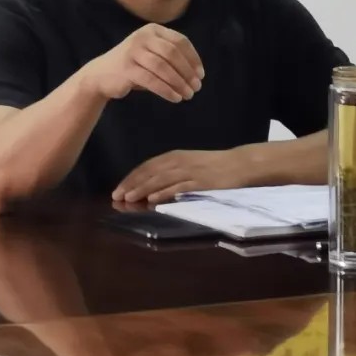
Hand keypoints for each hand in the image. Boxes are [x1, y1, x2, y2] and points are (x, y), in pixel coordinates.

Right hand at [83, 24, 203, 103]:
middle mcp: (142, 37)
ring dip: (179, 83)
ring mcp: (133, 51)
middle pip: (173, 53)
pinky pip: (152, 80)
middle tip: (196, 87)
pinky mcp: (126, 68)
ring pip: (163, 67)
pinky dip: (167, 90)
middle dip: (188, 72)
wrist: (101, 75)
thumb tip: (196, 75)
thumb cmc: (134, 67)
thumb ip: (172, 59)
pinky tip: (175, 98)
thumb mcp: (153, 56)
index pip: (180, 41)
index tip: (201, 75)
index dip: (193, 58)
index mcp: (152, 30)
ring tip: (188, 95)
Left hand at [113, 149, 254, 203]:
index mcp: (174, 156)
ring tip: (129, 199)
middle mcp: (179, 162)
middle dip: (132, 184)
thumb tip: (149, 186)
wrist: (239, 164)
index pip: (146, 166)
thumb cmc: (212, 165)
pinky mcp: (200, 182)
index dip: (131, 178)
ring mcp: (190, 172)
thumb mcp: (188, 163)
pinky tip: (154, 200)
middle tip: (116, 196)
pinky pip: (179, 187)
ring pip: (161, 180)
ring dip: (143, 189)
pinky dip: (165, 193)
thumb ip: (170, 172)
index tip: (118, 189)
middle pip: (150, 173)